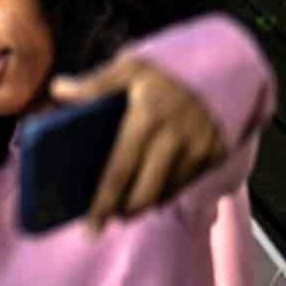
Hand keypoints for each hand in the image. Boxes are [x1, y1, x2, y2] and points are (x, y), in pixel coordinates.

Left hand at [53, 54, 223, 227]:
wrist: (227, 58)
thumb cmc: (170, 65)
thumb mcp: (131, 65)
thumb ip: (95, 83)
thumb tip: (58, 90)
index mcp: (147, 115)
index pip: (119, 169)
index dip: (103, 202)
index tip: (90, 227)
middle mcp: (176, 136)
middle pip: (146, 190)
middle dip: (124, 211)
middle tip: (105, 221)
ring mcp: (201, 146)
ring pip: (169, 190)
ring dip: (146, 203)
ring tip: (126, 208)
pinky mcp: (219, 151)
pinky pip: (189, 181)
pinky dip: (170, 190)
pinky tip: (154, 191)